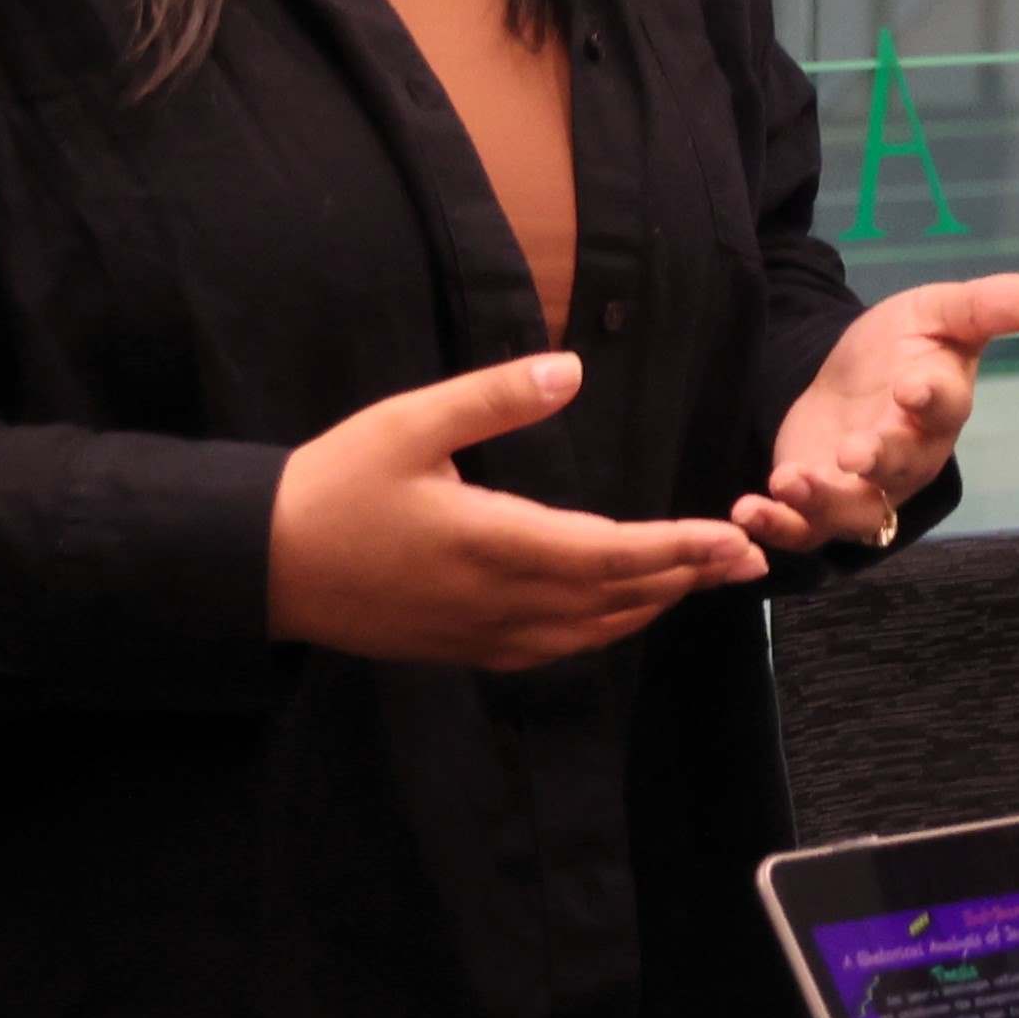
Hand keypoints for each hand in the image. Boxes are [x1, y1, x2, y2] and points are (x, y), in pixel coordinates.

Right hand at [267, 348, 762, 670]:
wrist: (266, 565)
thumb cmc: (336, 485)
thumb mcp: (409, 423)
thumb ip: (493, 397)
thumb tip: (571, 369)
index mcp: (494, 543)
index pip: (611, 553)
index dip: (679, 548)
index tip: (733, 537)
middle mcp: (500, 600)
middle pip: (617, 597)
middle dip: (688, 577)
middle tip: (751, 559)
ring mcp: (484, 633)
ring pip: (592, 631)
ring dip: (653, 604)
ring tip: (702, 579)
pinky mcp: (466, 648)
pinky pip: (556, 648)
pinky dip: (605, 629)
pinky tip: (622, 610)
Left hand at [738, 275, 1018, 552]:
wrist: (848, 377)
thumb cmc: (902, 347)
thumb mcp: (937, 312)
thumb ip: (984, 306)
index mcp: (939, 409)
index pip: (944, 406)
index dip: (931, 398)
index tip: (913, 385)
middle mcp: (907, 458)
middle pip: (900, 467)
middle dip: (878, 460)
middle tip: (854, 451)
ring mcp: (863, 488)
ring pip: (852, 511)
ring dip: (822, 501)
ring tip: (789, 479)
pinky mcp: (817, 505)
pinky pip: (803, 529)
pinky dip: (777, 526)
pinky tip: (748, 512)